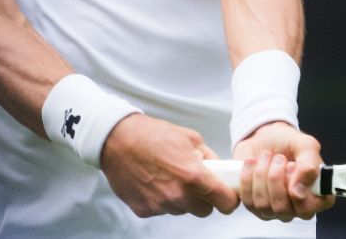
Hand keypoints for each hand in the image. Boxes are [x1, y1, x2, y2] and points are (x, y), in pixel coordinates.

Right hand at [100, 114, 239, 217]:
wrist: (116, 140)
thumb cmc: (153, 135)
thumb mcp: (190, 137)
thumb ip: (209, 157)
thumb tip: (220, 169)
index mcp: (194, 176)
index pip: (225, 202)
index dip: (229, 200)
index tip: (227, 196)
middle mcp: (178, 195)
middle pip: (205, 211)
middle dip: (204, 198)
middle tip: (194, 182)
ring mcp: (160, 205)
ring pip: (182, 210)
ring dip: (181, 198)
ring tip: (168, 176)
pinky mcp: (144, 210)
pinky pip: (162, 209)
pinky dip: (161, 199)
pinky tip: (153, 181)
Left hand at [233, 121, 334, 220]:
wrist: (263, 137)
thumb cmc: (288, 142)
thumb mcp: (306, 145)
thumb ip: (309, 165)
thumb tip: (299, 190)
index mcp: (316, 195)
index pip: (309, 209)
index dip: (298, 192)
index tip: (293, 167)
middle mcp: (296, 207)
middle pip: (283, 209)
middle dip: (276, 177)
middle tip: (280, 157)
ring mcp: (274, 210)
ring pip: (264, 205)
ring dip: (262, 174)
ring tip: (267, 156)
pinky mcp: (254, 206)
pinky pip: (248, 200)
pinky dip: (248, 177)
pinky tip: (254, 163)